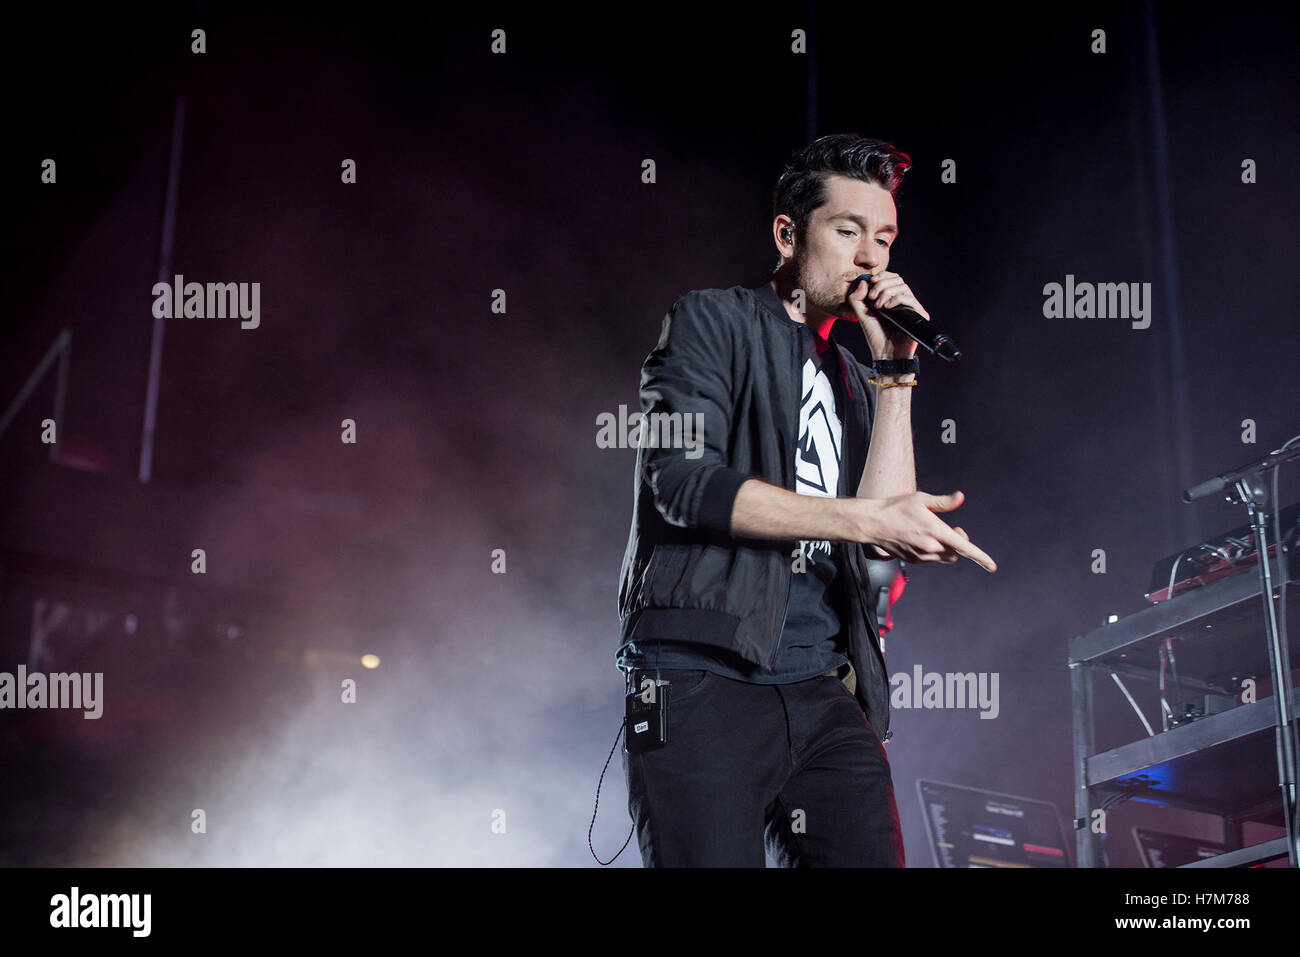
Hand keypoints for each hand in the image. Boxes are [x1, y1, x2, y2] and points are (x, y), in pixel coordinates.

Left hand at [846, 271, 928, 359]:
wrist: (885, 354)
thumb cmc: (876, 335)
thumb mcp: (862, 314)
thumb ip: (857, 298)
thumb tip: (863, 281)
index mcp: (892, 298)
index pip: (892, 278)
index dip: (882, 276)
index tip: (871, 281)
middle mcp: (903, 301)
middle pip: (898, 279)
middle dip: (882, 284)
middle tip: (872, 297)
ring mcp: (912, 307)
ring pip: (903, 287)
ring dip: (887, 292)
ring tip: (878, 305)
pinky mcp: (919, 314)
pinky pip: (910, 299)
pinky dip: (896, 299)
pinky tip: (886, 307)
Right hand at [853, 490, 996, 571]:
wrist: (873, 523)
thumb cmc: (895, 509)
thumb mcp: (921, 499)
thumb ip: (943, 502)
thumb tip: (960, 497)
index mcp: (935, 530)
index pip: (964, 547)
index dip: (980, 557)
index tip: (991, 566)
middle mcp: (930, 547)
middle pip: (956, 552)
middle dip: (958, 542)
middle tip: (951, 529)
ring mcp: (921, 556)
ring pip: (944, 557)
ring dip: (946, 548)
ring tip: (933, 533)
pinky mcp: (913, 560)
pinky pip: (931, 559)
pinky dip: (933, 551)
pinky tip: (920, 538)